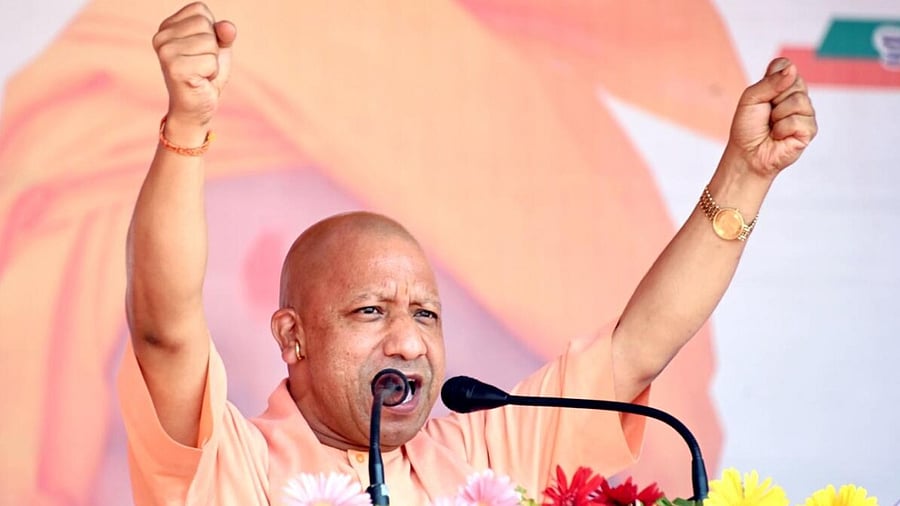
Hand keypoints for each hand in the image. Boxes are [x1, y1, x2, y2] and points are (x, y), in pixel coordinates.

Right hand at [152, 2, 235, 130]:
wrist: (195, 109)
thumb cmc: (205, 76)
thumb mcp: (218, 49)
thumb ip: (224, 34)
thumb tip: (227, 27)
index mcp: (167, 27)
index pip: (200, 10)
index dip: (211, 32)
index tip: (200, 50)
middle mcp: (161, 37)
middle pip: (205, 24)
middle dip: (213, 47)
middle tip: (201, 65)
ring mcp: (165, 52)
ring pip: (210, 42)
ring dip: (212, 61)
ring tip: (200, 73)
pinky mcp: (175, 68)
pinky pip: (211, 61)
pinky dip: (212, 73)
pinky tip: (200, 81)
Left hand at [726, 58, 817, 177]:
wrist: (747, 154)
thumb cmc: (747, 127)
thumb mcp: (751, 99)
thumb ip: (770, 82)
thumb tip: (792, 69)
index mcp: (781, 86)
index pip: (785, 65)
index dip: (772, 77)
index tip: (762, 94)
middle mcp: (796, 96)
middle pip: (794, 81)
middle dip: (774, 98)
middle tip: (767, 113)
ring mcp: (805, 112)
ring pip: (798, 100)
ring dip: (778, 115)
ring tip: (772, 126)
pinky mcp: (809, 129)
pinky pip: (799, 120)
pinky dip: (782, 129)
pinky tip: (778, 136)